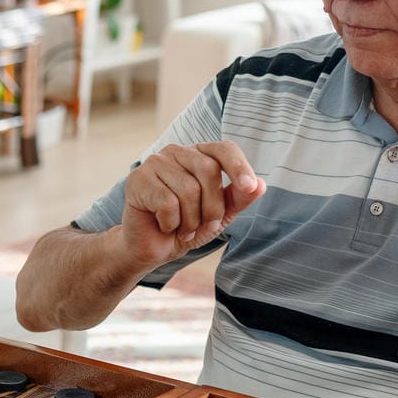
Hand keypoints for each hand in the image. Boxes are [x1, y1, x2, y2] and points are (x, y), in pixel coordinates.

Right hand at [120, 142, 266, 268]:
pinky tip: (164, 225)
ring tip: (183, 228)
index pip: (224, 149)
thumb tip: (260, 185)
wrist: (152, 248)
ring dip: (191, 220)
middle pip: (208, 170)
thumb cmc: (186, 226)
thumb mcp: (220, 214)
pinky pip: (167, 202)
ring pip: (188, 189)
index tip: (249, 186)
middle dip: (213, 207)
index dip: (239, 166)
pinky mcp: (138, 179)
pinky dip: (171, 223)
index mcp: (198, 155)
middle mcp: (176, 152)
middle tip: (205, 226)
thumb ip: (239, 198)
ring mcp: (155, 162)